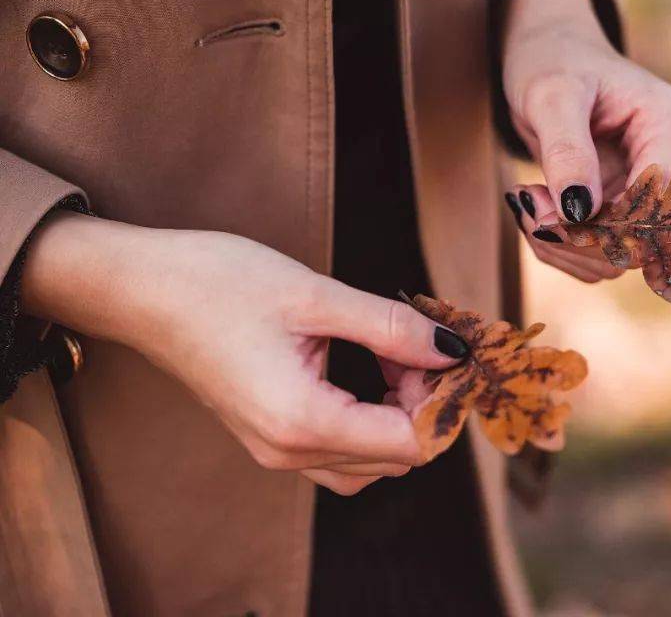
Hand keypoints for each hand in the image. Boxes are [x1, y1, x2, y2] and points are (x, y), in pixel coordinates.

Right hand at [21, 213, 463, 494]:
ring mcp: (275, 452)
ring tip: (394, 353)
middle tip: (419, 342)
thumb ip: (393, 329)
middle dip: (425, 404)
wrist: (142, 290)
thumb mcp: (317, 296)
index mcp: (303, 421)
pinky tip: (368, 369)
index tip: (448, 350)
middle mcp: (288, 452)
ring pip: (370, 462)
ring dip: (399, 415)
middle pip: (396, 457)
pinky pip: (339, 451)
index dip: (443, 401)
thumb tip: (453, 350)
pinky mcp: (269, 438)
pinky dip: (368, 419)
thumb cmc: (218, 284)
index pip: (411, 443)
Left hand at [499, 0, 670, 281]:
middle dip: (577, 237)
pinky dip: (564, 245)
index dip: (601, 223)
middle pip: (644, 238)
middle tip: (525, 204)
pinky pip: (605, 253)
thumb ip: (566, 150)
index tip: (541, 215)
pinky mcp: (632, 210)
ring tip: (527, 203)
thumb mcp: (551, 95)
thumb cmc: (553, 60)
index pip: (657, 201)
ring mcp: (657, 190)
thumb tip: (578, 211)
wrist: (550, 57)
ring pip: (622, 255)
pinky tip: (538, 211)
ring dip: (566, 245)